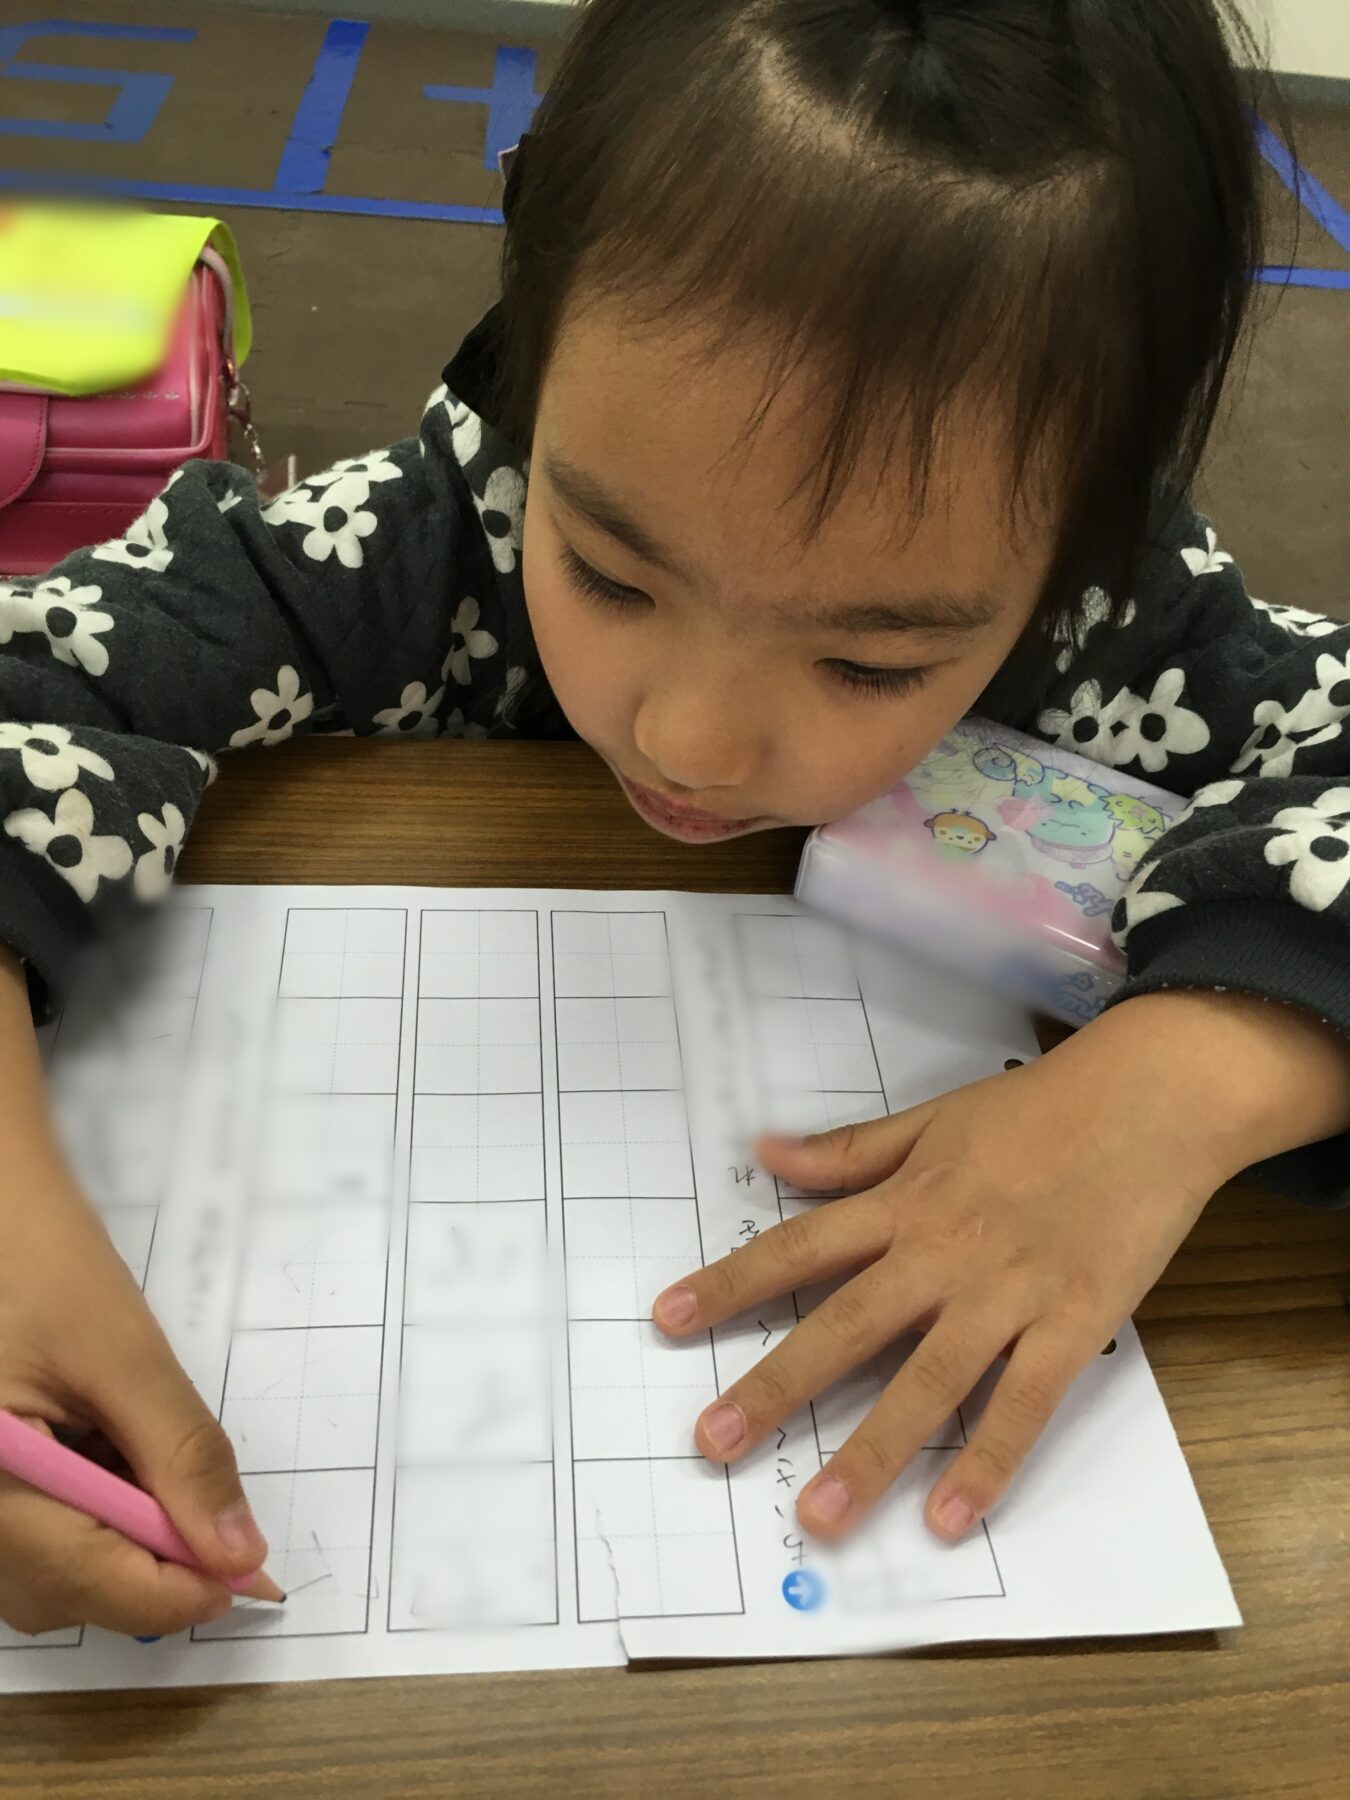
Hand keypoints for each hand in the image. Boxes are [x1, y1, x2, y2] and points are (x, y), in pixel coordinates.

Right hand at [0, 948, 270, 1637]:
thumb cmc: (36, 1256)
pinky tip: (116, 1458)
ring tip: (158, 1467)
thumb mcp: (122, 1352)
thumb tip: (239, 1550)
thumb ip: (181, 1454)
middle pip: (62, 1593)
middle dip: (150, 1569)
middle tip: (220, 1516)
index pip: (86, 1580)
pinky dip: (88, 1516)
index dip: (179, 1589)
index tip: (253, 1572)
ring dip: (121, 1545)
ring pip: (47, 1574)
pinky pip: (30, 1535)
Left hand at [653, 991, 1338, 1541]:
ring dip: (870, 1452)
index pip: (798, 1247)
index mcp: (905, 1201)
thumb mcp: (932, 1119)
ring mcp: (1008, 1293)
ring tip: (817, 1516)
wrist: (1151, 1100)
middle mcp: (942, 1252)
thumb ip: (849, 1151)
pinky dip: (987, 1462)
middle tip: (712, 1441)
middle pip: (845, 1326)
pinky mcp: (1074, 1324)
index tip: (667, 1320)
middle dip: (774, 1386)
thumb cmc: (1039, 1108)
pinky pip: (1023, 1403)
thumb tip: (763, 1153)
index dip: (729, 1283)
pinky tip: (947, 1519)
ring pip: (927, 1381)